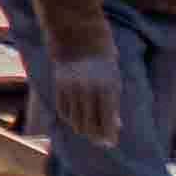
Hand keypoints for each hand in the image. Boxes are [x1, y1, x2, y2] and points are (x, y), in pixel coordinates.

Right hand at [27, 50, 132, 171]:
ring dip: (83, 129)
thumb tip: (117, 126)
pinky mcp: (59, 85)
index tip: (111, 143)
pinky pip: (63, 110)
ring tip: (90, 131)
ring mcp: (71, 88)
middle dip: (96, 137)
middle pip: (89, 126)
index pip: (107, 122)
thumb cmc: (103, 57)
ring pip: (75, 121)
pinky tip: (77, 118)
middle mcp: (88, 90)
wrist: (78, 32)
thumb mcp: (114, 78)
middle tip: (101, 141)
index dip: (109, 136)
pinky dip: (70, 118)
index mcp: (107, 87)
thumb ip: (113, 103)